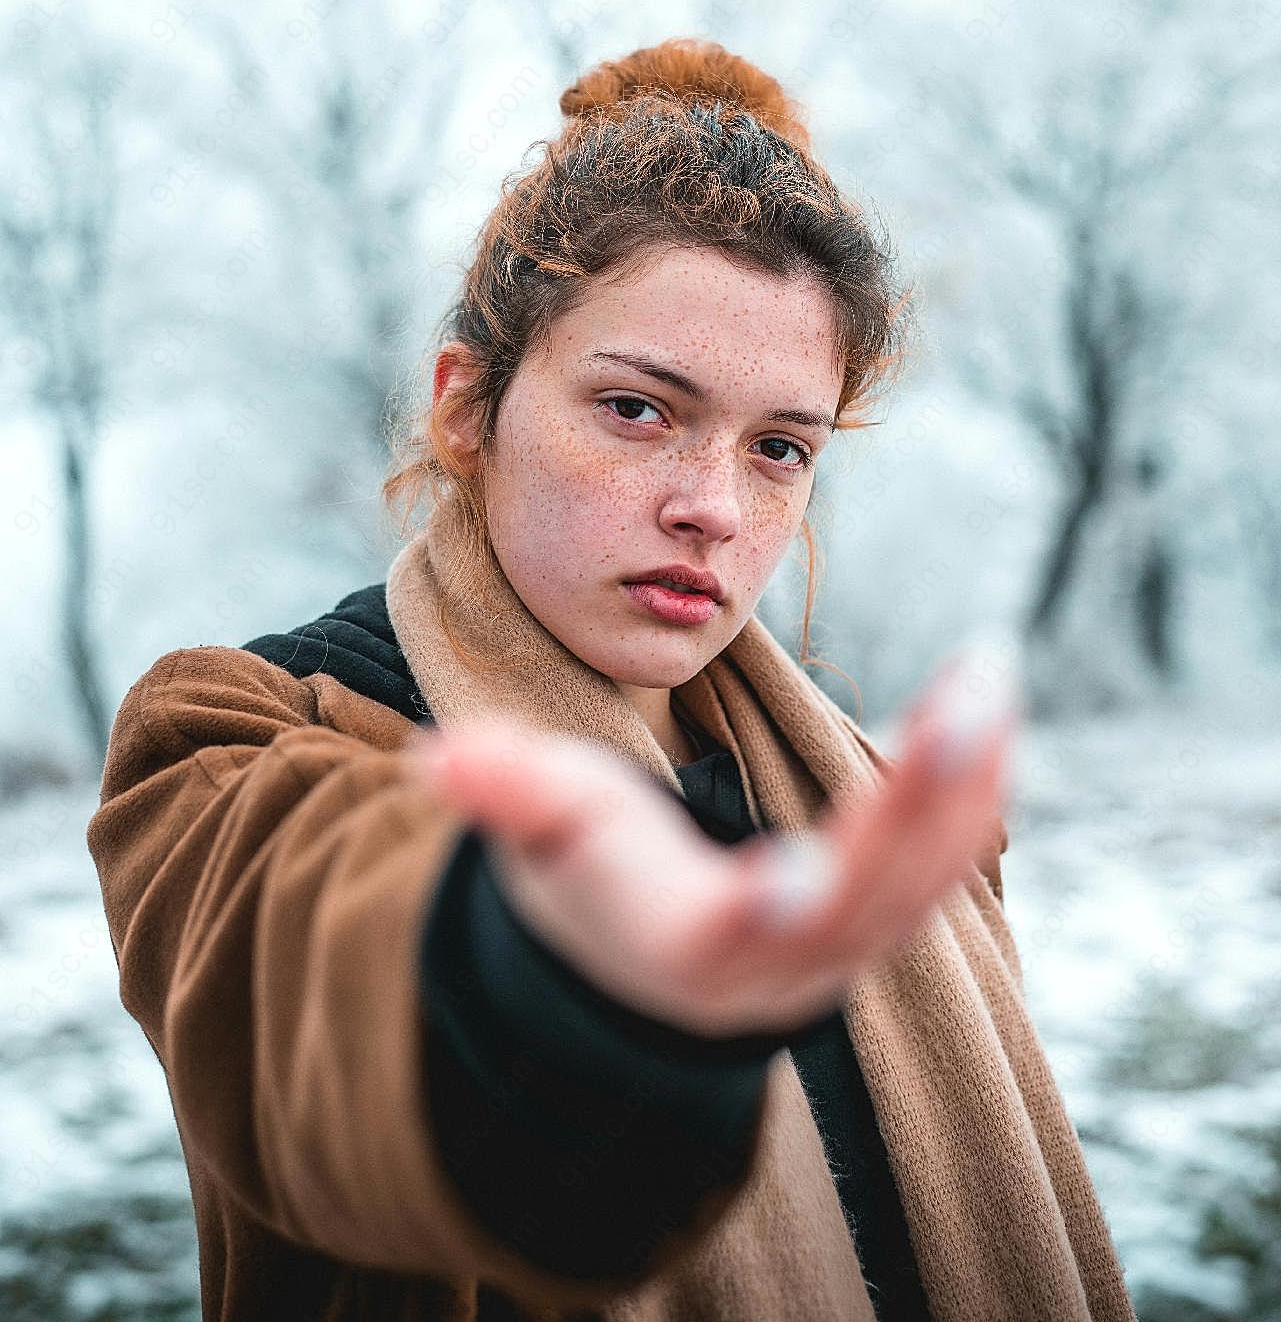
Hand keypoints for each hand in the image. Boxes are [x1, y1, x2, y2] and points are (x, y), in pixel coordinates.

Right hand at [404, 640, 1017, 1038]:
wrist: (646, 952)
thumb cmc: (587, 880)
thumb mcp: (542, 834)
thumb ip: (505, 794)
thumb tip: (440, 762)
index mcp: (684, 944)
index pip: (721, 938)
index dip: (758, 916)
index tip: (795, 883)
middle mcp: (778, 962)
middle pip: (861, 898)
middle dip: (917, 805)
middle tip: (968, 702)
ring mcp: (840, 946)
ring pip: (920, 878)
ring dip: (963, 783)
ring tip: (987, 680)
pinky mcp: (879, 914)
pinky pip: (941, 861)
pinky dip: (970, 795)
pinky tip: (990, 714)